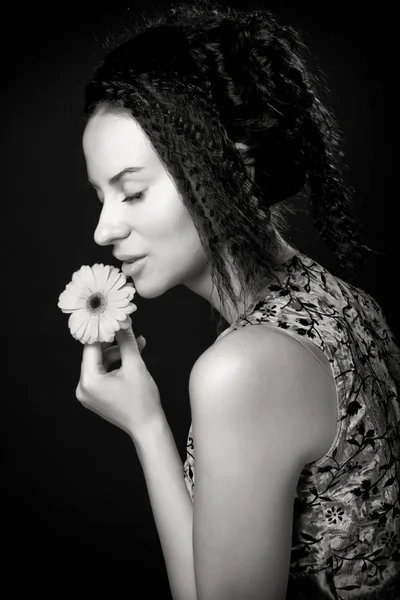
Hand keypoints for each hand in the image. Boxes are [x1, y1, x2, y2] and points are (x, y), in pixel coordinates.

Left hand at [76, 319, 162, 439]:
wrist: (148, 427)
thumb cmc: (143, 401)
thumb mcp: (135, 365)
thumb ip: (126, 341)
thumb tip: (122, 320)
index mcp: (89, 381)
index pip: (91, 347)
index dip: (102, 330)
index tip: (112, 317)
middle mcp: (83, 388)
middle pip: (95, 355)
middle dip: (113, 342)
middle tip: (127, 329)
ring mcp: (87, 394)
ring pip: (101, 363)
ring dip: (118, 353)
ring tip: (137, 345)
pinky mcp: (95, 396)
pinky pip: (102, 373)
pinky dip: (116, 364)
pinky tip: (132, 357)